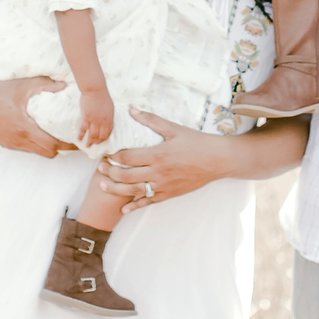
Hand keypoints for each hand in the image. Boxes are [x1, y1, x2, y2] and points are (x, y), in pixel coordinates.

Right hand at [0, 76, 78, 156]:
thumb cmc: (0, 89)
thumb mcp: (24, 85)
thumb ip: (46, 84)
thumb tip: (65, 84)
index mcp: (24, 128)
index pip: (52, 145)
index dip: (68, 145)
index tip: (79, 141)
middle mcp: (17, 139)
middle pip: (47, 153)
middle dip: (61, 148)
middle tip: (73, 138)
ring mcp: (10, 143)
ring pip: (36, 152)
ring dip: (48, 147)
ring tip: (60, 136)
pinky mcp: (5, 143)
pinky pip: (26, 149)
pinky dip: (36, 145)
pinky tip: (42, 133)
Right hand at [78, 87, 114, 147]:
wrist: (95, 89)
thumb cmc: (102, 96)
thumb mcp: (109, 107)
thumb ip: (108, 116)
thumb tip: (106, 122)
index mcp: (110, 118)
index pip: (108, 132)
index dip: (105, 138)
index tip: (102, 141)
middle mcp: (103, 121)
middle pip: (101, 135)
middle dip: (98, 142)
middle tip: (94, 145)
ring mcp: (94, 120)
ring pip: (92, 135)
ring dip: (90, 142)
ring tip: (87, 146)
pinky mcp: (86, 117)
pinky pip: (83, 129)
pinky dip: (81, 135)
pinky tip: (79, 139)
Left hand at [95, 112, 228, 211]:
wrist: (218, 159)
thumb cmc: (197, 142)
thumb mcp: (174, 128)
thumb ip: (151, 120)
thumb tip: (132, 109)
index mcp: (158, 154)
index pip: (127, 157)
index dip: (113, 156)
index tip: (105, 153)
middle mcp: (158, 172)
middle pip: (125, 175)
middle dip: (109, 172)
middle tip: (101, 168)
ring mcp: (163, 185)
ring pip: (133, 191)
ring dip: (115, 189)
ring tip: (103, 185)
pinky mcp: (169, 194)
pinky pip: (148, 202)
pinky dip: (135, 206)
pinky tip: (124, 208)